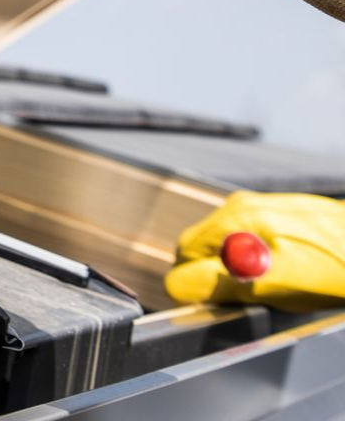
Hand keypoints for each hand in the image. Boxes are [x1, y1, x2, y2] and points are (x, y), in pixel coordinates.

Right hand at [166, 191, 344, 311]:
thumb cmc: (331, 268)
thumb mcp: (274, 284)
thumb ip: (222, 282)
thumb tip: (176, 285)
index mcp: (236, 216)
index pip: (186, 252)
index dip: (196, 282)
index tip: (218, 302)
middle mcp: (240, 205)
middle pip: (202, 246)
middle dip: (217, 275)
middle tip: (249, 296)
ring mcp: (256, 207)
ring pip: (224, 245)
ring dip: (236, 270)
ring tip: (273, 283)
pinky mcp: (271, 214)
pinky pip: (245, 241)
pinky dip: (254, 261)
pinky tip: (283, 270)